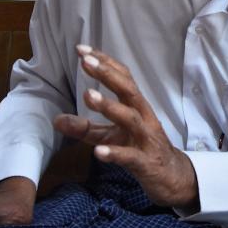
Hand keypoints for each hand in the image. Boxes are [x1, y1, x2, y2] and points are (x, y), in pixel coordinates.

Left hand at [53, 45, 197, 208]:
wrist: (171, 177)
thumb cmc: (140, 149)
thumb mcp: (111, 137)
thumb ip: (86, 128)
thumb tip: (56, 120)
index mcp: (136, 107)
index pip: (123, 78)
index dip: (105, 63)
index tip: (82, 50)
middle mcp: (144, 117)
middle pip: (128, 91)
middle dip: (107, 75)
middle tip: (85, 62)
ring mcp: (146, 139)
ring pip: (130, 119)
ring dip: (109, 106)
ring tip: (88, 95)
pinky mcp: (145, 162)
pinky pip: (130, 157)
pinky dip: (115, 153)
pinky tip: (98, 152)